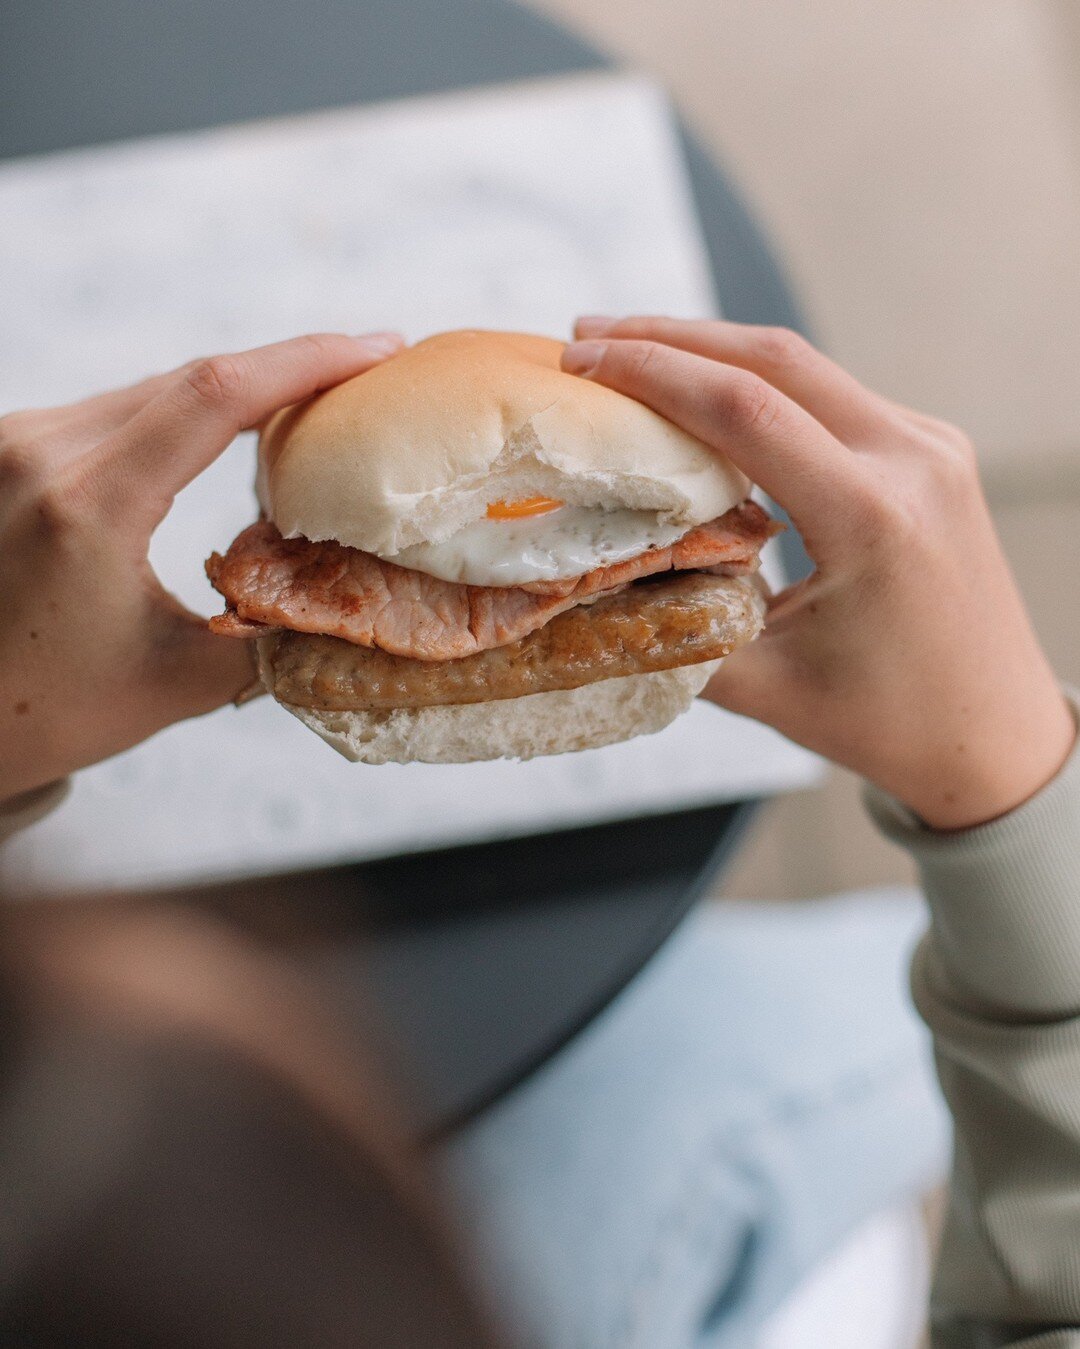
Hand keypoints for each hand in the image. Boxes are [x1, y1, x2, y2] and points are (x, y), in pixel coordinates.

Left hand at [0, 332, 402, 802]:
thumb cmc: (49, 710)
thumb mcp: (182, 681)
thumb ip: (276, 633)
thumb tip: (358, 598)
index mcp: (86, 506)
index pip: (214, 396)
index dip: (305, 362)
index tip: (378, 350)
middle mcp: (38, 451)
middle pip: (190, 381)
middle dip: (288, 369)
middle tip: (368, 369)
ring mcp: (13, 442)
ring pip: (153, 391)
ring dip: (236, 392)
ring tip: (315, 400)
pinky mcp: (7, 446)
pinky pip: (117, 411)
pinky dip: (182, 413)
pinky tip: (230, 425)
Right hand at [563, 317, 1074, 828]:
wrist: (995, 732)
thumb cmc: (886, 722)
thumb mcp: (762, 685)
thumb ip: (670, 627)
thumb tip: (586, 587)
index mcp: (873, 516)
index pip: (744, 407)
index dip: (651, 373)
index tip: (579, 363)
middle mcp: (913, 460)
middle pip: (773, 358)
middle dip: (669, 338)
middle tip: (585, 338)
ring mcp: (931, 446)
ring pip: (805, 366)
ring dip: (713, 351)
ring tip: (631, 353)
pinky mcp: (931, 450)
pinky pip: (833, 395)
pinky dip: (759, 384)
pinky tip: (706, 395)